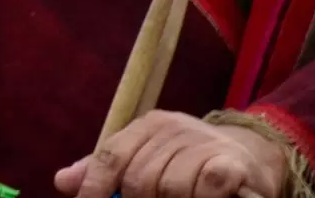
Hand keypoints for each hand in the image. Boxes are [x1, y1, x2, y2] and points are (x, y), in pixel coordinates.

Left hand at [55, 111, 288, 197]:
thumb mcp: (148, 159)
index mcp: (148, 126)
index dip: (93, 186)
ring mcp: (203, 144)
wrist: (251, 156)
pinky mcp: (231, 164)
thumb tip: (62, 182)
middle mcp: (173, 129)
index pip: (110, 155)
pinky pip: (206, 187)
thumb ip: (106, 171)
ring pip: (170, 188)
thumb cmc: (190, 164)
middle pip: (138, 178)